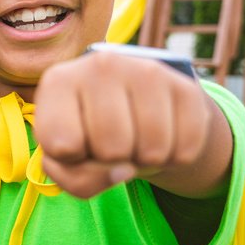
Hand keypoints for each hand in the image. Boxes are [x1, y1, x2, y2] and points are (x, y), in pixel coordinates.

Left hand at [34, 49, 219, 198]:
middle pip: (111, 150)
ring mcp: (146, 70)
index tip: (73, 141)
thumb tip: (124, 171)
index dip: (70, 158)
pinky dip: (174, 158)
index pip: (62, 146)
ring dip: (145, 161)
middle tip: (109, 143)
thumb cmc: (88, 138)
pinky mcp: (185, 86)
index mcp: (59, 81)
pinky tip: (162, 138)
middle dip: (110, 160)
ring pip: (151, 151)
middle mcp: (101, 65)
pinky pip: (185, 148)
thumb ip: (78, 180)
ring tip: (134, 141)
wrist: (134, 110)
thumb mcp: (67, 162)